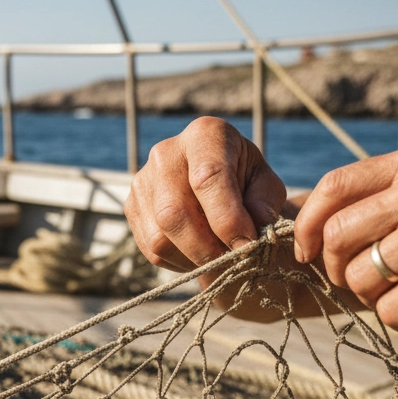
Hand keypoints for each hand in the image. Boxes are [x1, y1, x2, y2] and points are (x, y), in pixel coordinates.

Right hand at [125, 117, 286, 272]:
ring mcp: (142, 181)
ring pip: (159, 238)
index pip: (208, 178)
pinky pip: (151, 250)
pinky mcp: (132, 208)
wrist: (216, 185)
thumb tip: (254, 229)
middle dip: (207, 248)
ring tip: (218, 256)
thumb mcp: (265, 184)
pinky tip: (199, 254)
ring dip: (193, 259)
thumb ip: (264, 202)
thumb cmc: (245, 182)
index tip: (247, 245)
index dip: (228, 218)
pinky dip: (179, 262)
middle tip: (233, 261)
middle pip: (175, 212)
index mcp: (205, 136)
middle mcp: (165, 153)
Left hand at [293, 143, 397, 331]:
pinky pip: (390, 312)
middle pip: (335, 236)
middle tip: (363, 282)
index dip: (307, 225)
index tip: (308, 251)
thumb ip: (391, 195)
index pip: (334, 186)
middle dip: (337, 269)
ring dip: (373, 296)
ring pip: (358, 277)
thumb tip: (309, 221)